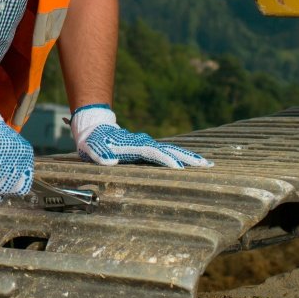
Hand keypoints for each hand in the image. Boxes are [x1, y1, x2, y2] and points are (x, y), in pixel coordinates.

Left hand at [71, 105, 212, 168]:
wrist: (96, 128)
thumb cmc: (93, 142)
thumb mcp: (91, 149)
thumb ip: (99, 155)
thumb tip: (110, 162)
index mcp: (134, 145)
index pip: (153, 153)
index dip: (165, 160)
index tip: (179, 169)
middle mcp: (145, 143)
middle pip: (170, 150)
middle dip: (187, 157)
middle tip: (206, 164)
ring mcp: (148, 145)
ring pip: (172, 150)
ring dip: (189, 157)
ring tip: (207, 164)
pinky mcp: (148, 148)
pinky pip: (167, 152)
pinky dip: (181, 157)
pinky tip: (191, 163)